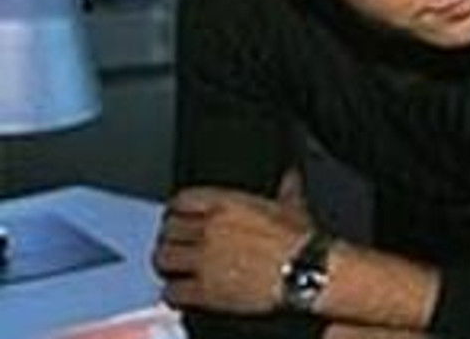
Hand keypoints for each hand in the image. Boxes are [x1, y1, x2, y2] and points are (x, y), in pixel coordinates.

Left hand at [152, 170, 313, 313]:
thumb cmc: (302, 242)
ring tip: (174, 269)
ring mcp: (204, 259)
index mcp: (226, 204)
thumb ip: (286, 189)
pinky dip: (174, 293)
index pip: (181, 201)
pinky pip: (173, 291)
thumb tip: (291, 177)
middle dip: (170, 239)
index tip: (178, 218)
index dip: (176, 211)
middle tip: (176, 247)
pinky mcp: (205, 289)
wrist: (306, 272)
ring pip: (164, 259)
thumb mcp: (293, 207)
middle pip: (168, 231)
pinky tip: (181, 293)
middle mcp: (209, 228)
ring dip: (167, 265)